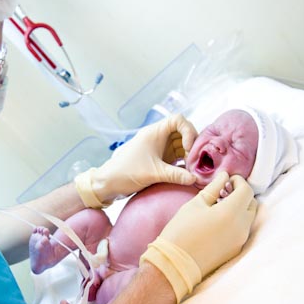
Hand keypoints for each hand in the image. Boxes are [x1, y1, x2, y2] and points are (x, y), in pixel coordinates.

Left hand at [75, 114, 197, 207]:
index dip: (188, 131)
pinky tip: (187, 174)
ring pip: (182, 146)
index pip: (178, 120)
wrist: (108, 183)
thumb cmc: (126, 172)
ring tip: (192, 169)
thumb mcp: (153, 173)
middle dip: (192, 145)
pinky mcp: (160, 160)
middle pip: (183, 133)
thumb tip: (195, 179)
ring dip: (189, 155)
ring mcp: (160, 149)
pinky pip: (177, 157)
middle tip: (193, 161)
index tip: (188, 148)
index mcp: (155, 132)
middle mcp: (159, 138)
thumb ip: (175, 175)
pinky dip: (183, 163)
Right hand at [140, 172, 257, 302]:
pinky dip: (236, 222)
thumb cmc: (182, 230)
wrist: (176, 263)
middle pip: (252, 204)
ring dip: (239, 209)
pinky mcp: (236, 250)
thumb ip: (213, 188)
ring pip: (248, 218)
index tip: (228, 180)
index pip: (247, 190)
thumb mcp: (196, 204)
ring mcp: (240, 240)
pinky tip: (218, 222)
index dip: (239, 182)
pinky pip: (242, 231)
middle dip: (241, 194)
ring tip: (219, 207)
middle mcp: (242, 226)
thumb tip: (224, 176)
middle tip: (224, 192)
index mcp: (232, 212)